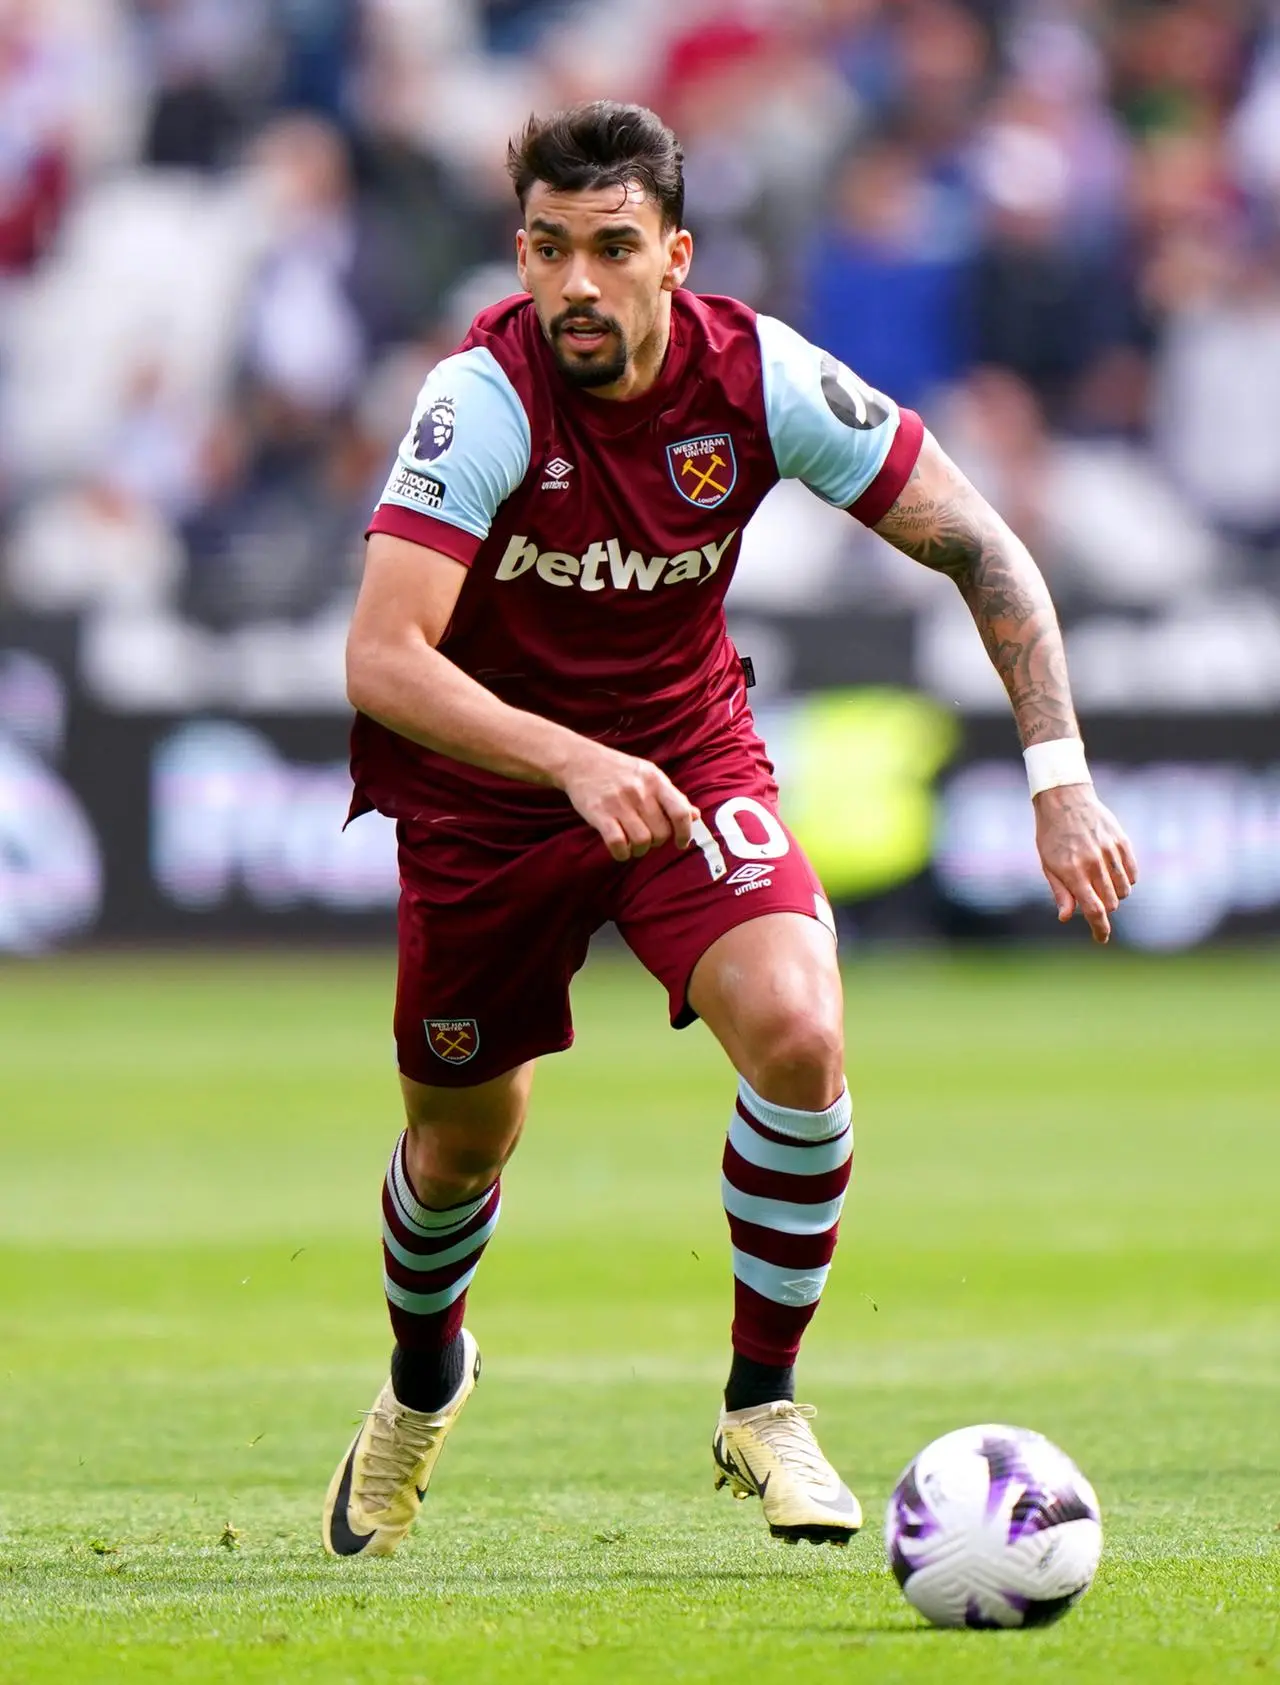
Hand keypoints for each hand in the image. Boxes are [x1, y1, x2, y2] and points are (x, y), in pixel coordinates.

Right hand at [559, 742, 698, 861]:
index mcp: (655, 781)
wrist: (580, 761)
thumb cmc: (619, 770)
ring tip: (634, 844)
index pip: (680, 812)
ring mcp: (618, 803)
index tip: (681, 843)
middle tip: (648, 838)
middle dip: (657, 842)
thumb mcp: (649, 775)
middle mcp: (639, 791)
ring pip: (642, 841)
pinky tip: (621, 850)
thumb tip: (695, 816)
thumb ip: (672, 796)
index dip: (685, 833)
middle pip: (661, 832)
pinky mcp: (599, 814)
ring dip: (640, 849)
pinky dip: (622, 853)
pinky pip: (617, 844)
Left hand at [1034, 783, 1136, 943]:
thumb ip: (1061, 892)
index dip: (1100, 929)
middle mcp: (1093, 864)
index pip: (1094, 910)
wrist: (1065, 800)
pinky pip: (1133, 874)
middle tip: (1093, 898)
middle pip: (1111, 903)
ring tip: (1102, 883)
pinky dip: (1126, 880)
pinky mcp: (1122, 843)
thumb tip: (1067, 917)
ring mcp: (1110, 852)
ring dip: (1115, 894)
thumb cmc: (1051, 835)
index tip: (1102, 938)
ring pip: (1124, 891)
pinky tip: (1114, 873)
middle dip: (1104, 908)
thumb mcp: (1048, 864)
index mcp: (1072, 872)